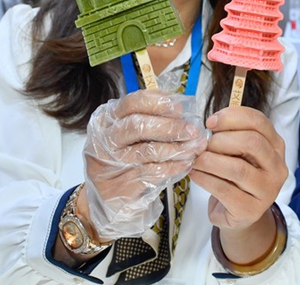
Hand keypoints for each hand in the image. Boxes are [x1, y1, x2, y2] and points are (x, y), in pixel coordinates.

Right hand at [83, 89, 207, 240]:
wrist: (108, 196)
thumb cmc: (124, 156)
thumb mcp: (129, 133)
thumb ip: (150, 117)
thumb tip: (182, 108)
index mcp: (107, 119)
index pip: (132, 103)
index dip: (158, 103)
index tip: (180, 108)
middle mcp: (105, 139)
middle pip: (138, 126)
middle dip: (170, 127)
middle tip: (192, 130)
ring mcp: (111, 163)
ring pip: (148, 151)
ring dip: (176, 148)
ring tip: (194, 147)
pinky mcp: (121, 183)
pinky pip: (153, 172)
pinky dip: (173, 167)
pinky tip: (186, 163)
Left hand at [189, 106, 286, 264]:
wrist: (239, 215)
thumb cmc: (237, 177)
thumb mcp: (240, 153)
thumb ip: (233, 136)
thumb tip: (212, 124)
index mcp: (276, 146)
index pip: (259, 122)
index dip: (232, 117)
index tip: (210, 122)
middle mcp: (277, 167)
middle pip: (252, 142)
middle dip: (221, 140)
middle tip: (204, 146)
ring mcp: (267, 190)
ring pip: (238, 168)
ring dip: (210, 161)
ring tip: (196, 160)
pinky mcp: (250, 209)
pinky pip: (224, 189)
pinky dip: (205, 178)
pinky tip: (195, 174)